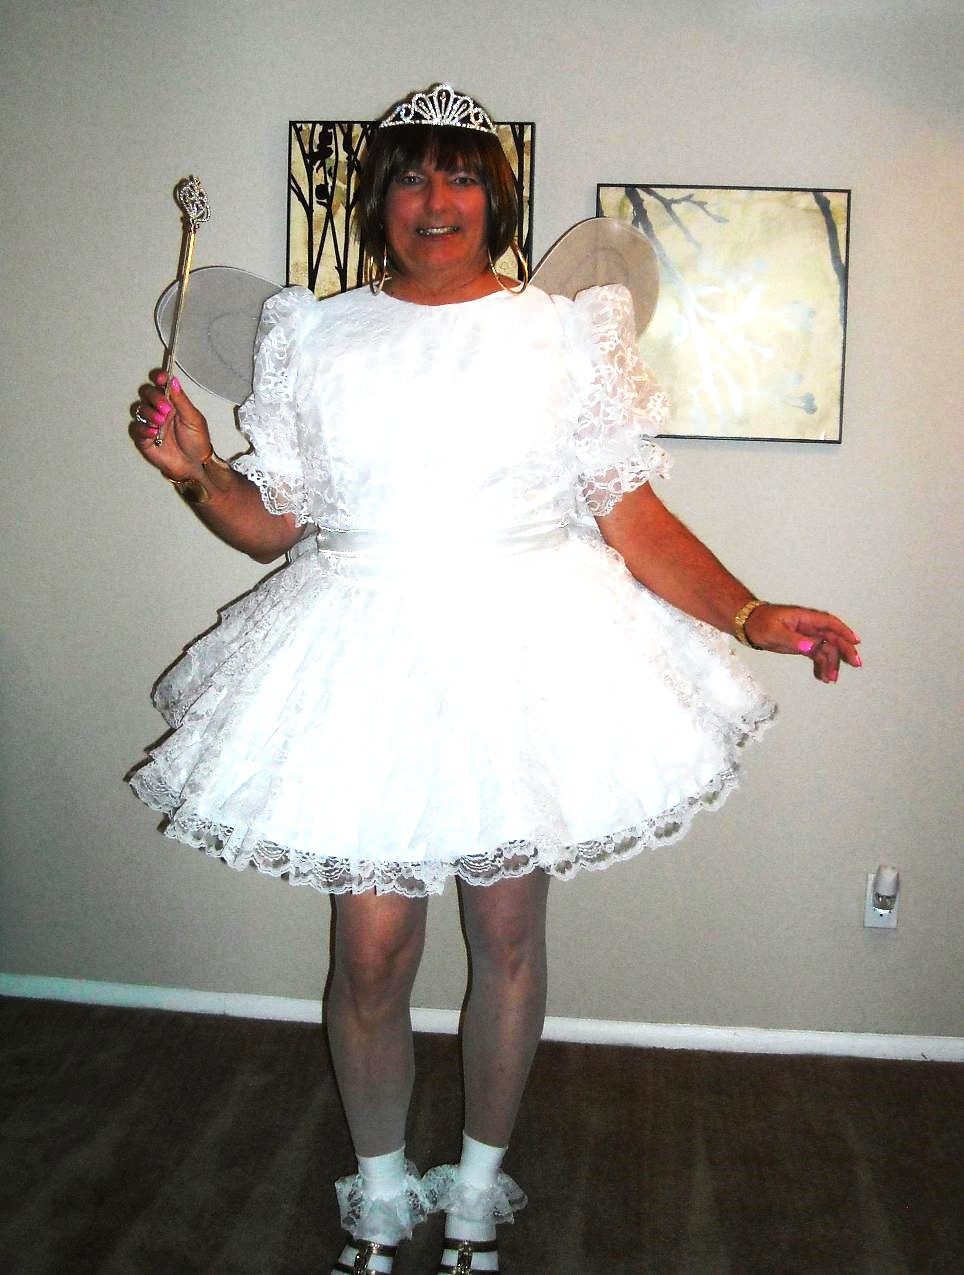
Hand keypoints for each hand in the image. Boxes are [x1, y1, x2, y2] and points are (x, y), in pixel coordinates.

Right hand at [128, 370, 211, 481]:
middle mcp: (159, 410)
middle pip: (147, 394)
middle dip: (155, 398)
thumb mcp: (194, 419)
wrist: (194, 465)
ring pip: (140, 409)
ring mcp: (150, 423)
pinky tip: (153, 433)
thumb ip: (182, 400)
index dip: (158, 378)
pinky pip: (136, 429)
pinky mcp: (144, 438)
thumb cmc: (197, 442)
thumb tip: (173, 381)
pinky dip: (143, 429)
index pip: (161, 384)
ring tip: (161, 422)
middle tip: (166, 409)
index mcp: (172, 402)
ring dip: (150, 413)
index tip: (160, 378)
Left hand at [743, 604, 861, 683]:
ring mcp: (807, 636)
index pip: (830, 624)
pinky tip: (824, 677)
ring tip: (832, 679)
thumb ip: (794, 640)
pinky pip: (817, 656)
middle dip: (845, 650)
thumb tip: (812, 647)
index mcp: (805, 619)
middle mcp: (809, 627)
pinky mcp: (803, 645)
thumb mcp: (775, 631)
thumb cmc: (760, 623)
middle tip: (856, 664)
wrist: (749, 626)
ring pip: (826, 650)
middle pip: (833, 638)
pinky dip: (822, 666)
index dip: (844, 632)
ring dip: (831, 664)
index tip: (856, 642)